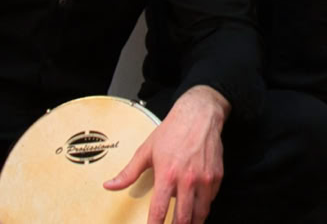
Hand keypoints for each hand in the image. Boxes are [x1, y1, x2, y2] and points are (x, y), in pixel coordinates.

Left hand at [104, 86, 229, 223]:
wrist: (200, 113)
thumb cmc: (173, 130)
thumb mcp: (147, 149)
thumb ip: (129, 172)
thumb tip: (109, 185)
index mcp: (167, 174)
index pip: (159, 212)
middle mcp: (187, 179)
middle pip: (182, 218)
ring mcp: (204, 178)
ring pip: (200, 213)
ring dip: (192, 222)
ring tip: (186, 223)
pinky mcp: (217, 175)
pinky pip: (211, 199)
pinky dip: (203, 206)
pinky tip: (197, 205)